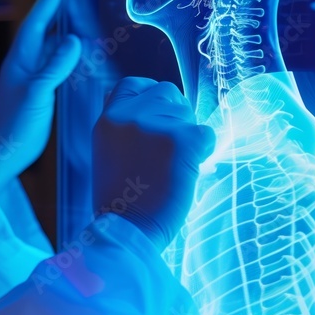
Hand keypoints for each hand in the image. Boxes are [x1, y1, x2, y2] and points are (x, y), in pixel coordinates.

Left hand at [0, 0, 80, 187]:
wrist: (4, 154)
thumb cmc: (15, 125)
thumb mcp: (37, 93)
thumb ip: (55, 66)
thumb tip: (74, 40)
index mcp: (20, 62)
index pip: (35, 27)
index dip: (46, 8)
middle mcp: (25, 67)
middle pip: (45, 36)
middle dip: (60, 20)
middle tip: (77, 4)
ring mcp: (32, 81)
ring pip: (52, 53)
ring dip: (67, 41)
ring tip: (84, 28)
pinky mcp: (40, 94)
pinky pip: (57, 70)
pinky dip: (69, 62)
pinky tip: (80, 61)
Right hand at [91, 77, 215, 252]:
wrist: (129, 231)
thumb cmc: (123, 200)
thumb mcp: (110, 153)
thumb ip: (126, 128)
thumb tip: (158, 108)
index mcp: (107, 119)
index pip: (132, 83)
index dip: (150, 93)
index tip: (160, 111)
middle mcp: (128, 116)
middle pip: (166, 92)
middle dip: (176, 114)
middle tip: (171, 148)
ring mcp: (156, 126)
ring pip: (188, 114)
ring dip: (188, 136)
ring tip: (173, 166)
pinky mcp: (182, 141)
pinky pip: (207, 134)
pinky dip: (204, 152)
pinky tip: (188, 172)